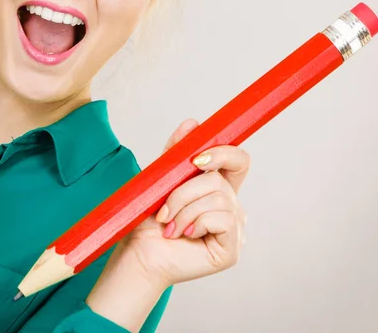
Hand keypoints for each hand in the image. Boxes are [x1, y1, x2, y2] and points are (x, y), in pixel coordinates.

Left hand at [114, 118, 249, 287]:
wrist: (139, 253)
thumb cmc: (149, 220)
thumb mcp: (162, 179)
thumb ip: (178, 152)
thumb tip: (193, 123)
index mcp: (218, 187)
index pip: (239, 161)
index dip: (225, 153)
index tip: (196, 159)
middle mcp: (231, 206)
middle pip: (219, 179)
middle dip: (184, 191)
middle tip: (164, 209)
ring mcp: (235, 228)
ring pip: (219, 198)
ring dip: (184, 210)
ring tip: (170, 226)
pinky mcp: (232, 249)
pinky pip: (222, 219)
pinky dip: (195, 223)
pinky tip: (184, 234)